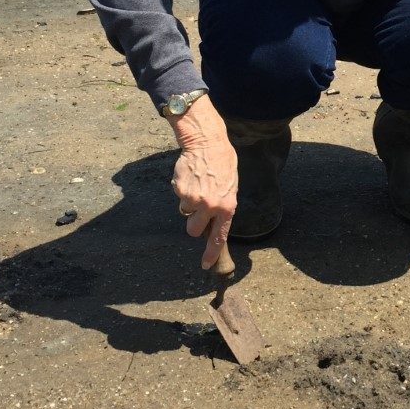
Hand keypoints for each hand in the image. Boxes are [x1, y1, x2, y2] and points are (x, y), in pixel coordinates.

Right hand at [168, 97, 237, 268]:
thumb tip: (215, 223)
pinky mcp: (179, 190)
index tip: (205, 265)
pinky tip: (191, 176)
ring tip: (198, 185)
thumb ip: (224, 206)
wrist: (206, 143)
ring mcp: (193, 199)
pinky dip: (183, 189)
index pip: (218, 237)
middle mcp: (210, 206)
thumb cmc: (222, 163)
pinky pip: (179, 197)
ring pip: (185, 212)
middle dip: (193, 223)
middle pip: (194, 231)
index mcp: (227, 207)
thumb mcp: (231, 187)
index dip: (210, 253)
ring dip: (188, 203)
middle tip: (198, 207)